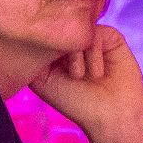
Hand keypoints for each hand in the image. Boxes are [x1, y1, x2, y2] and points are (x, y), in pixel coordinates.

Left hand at [30, 25, 142, 142]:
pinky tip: (98, 73)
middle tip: (68, 76)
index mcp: (54, 49)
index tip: (48, 72)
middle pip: (56, 26)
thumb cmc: (75, 103)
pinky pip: (94, 32)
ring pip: (75, 28)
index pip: (41, 32)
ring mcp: (90, 36)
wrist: (111, 116)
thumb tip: (31, 28)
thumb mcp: (42, 80)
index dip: (41, 48)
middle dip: (57, 51)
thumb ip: (33, 54)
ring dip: (75, 57)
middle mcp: (72, 39)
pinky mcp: (110, 36)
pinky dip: (93, 54)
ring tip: (81, 77)